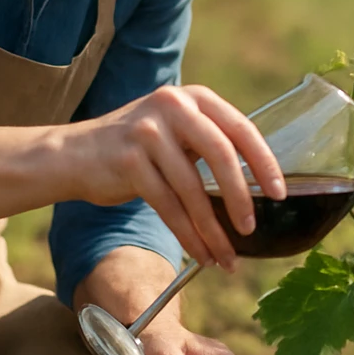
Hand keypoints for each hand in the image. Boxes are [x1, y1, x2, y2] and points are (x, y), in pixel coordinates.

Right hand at [65, 85, 285, 268]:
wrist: (74, 155)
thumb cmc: (138, 148)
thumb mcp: (176, 130)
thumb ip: (211, 142)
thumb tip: (260, 180)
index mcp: (194, 98)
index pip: (241, 128)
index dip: (264, 162)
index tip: (279, 193)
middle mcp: (173, 106)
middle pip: (221, 155)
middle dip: (240, 196)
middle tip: (250, 228)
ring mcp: (148, 131)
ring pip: (191, 189)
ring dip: (212, 229)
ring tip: (226, 256)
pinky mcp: (129, 160)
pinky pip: (168, 206)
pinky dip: (188, 234)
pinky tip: (201, 253)